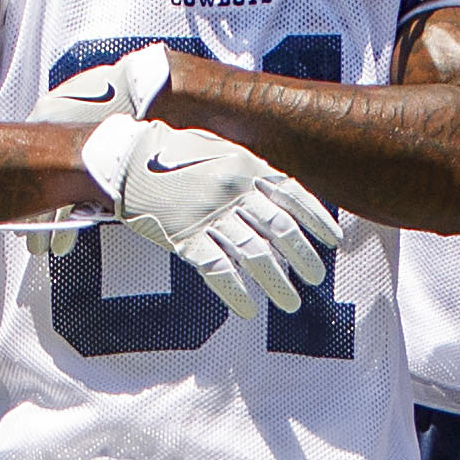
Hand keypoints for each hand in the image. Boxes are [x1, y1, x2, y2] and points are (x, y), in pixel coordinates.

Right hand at [81, 110, 336, 314]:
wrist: (126, 158)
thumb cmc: (173, 153)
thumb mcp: (220, 150)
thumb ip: (249, 172)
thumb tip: (277, 199)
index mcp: (246, 166)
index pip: (292, 195)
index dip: (316, 219)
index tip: (333, 241)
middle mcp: (234, 190)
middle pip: (279, 228)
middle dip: (302, 256)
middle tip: (316, 277)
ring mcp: (210, 215)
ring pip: (254, 254)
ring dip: (276, 282)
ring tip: (290, 303)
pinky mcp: (184, 236)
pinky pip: (217, 270)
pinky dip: (235, 292)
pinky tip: (247, 309)